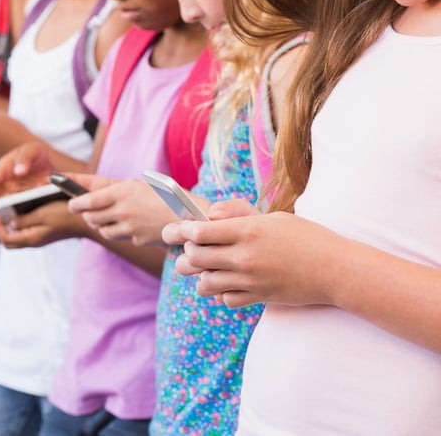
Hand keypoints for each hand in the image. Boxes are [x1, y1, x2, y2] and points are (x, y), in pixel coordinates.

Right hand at [0, 142, 53, 208]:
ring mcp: (12, 195)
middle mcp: (4, 184)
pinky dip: (25, 211)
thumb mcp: (32, 150)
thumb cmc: (36, 154)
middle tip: (9, 209)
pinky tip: (36, 207)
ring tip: (25, 208)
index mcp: (2, 169)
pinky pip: (20, 210)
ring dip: (13, 210)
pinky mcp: (21, 203)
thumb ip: (25, 157)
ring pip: (5, 207)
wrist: (48, 164)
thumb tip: (18, 171)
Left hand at [0, 200, 86, 247]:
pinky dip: (21, 223)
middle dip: (1, 228)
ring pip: (18, 236)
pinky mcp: (44, 233)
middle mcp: (34, 241)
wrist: (85, 222)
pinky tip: (24, 210)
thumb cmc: (65, 216)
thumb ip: (24, 220)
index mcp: (31, 238)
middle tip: (0, 214)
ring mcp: (39, 238)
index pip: (6, 239)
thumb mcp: (42, 214)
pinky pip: (27, 231)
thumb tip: (8, 222)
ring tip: (10, 210)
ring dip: (11, 225)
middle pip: (10, 241)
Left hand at [68, 178, 177, 245]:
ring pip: (102, 230)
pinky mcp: (137, 240)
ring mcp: (129, 228)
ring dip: (101, 225)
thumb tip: (92, 192)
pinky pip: (120, 237)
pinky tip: (130, 225)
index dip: (75, 203)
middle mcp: (122, 211)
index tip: (70, 203)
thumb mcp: (140, 184)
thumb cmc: (166, 195)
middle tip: (89, 210)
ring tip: (110, 217)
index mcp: (121, 192)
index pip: (86, 200)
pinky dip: (120, 232)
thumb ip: (115, 188)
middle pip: (91, 217)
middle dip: (87, 214)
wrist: (191, 215)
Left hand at [162, 203, 339, 308]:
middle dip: (187, 253)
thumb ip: (238, 215)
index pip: (199, 232)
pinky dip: (223, 292)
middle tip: (193, 248)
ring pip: (204, 283)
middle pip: (195, 258)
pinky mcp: (258, 298)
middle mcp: (245, 257)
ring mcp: (250, 280)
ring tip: (210, 268)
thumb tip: (209, 217)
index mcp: (248, 231)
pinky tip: (232, 283)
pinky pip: (225, 299)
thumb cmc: (306, 237)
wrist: (337, 270)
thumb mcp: (273, 218)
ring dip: (202, 275)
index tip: (178, 230)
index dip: (183, 231)